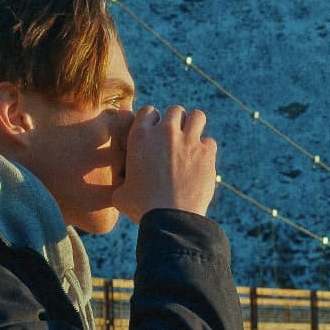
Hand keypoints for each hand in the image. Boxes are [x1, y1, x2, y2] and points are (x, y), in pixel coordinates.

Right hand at [113, 104, 216, 222]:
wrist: (170, 218)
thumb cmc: (141, 208)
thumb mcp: (120, 193)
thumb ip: (122, 181)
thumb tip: (121, 185)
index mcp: (140, 137)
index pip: (147, 111)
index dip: (151, 121)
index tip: (153, 133)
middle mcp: (165, 133)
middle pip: (174, 110)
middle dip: (175, 122)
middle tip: (174, 139)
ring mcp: (188, 141)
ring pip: (197, 116)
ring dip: (193, 126)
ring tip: (190, 141)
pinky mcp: (207, 153)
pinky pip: (209, 142)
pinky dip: (205, 151)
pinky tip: (199, 163)